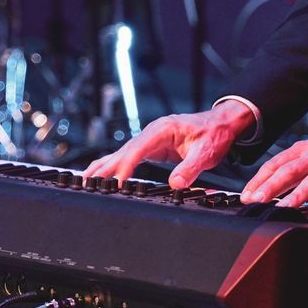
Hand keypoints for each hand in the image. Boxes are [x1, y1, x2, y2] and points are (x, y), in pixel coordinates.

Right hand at [83, 101, 255, 187]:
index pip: (138, 149)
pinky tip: (103, 173)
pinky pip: (128, 156)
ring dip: (105, 166)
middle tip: (89, 182)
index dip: (126, 166)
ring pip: (122, 153)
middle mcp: (151, 133)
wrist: (221, 124)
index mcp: (162, 130)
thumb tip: (176, 183)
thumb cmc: (214, 134)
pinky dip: (114, 165)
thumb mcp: (206, 153)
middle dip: (106, 167)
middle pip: (123, 151)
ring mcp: (150, 139)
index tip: (117, 181)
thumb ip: (190, 168)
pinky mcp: (151, 147)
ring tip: (86, 179)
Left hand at [238, 128, 307, 215]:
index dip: (258, 179)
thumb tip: (269, 186)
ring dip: (296, 196)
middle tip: (255, 201)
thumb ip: (294, 167)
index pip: (275, 163)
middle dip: (270, 187)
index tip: (245, 194)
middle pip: (289, 171)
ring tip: (283, 208)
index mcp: (304, 149)